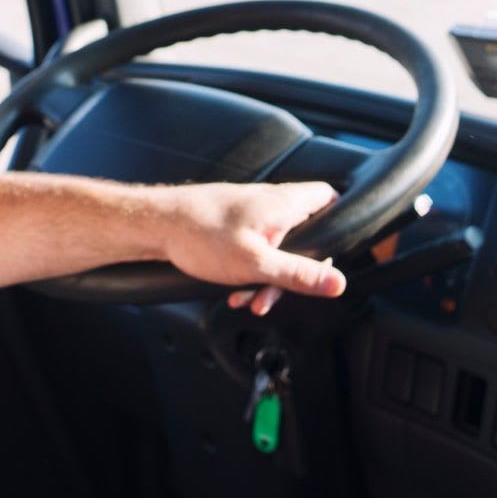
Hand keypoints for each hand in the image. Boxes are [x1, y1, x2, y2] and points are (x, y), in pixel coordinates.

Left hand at [155, 181, 346, 315]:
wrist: (156, 224)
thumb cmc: (201, 234)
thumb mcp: (257, 264)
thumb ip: (299, 274)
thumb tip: (338, 283)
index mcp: (284, 204)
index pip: (330, 198)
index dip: (340, 223)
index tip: (335, 253)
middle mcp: (271, 203)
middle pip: (305, 235)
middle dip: (296, 270)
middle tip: (282, 291)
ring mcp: (252, 213)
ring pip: (278, 248)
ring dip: (268, 278)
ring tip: (249, 299)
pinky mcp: (234, 225)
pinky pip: (256, 250)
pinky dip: (250, 272)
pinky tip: (234, 292)